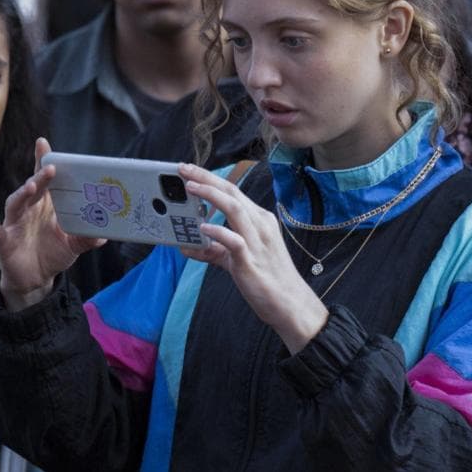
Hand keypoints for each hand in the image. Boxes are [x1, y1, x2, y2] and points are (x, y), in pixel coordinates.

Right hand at [0, 137, 104, 310]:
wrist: (36, 279)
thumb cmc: (54, 253)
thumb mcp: (74, 245)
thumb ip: (87, 238)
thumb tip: (104, 236)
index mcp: (46, 205)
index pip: (44, 179)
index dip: (42, 161)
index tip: (43, 143)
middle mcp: (29, 210)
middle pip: (32, 188)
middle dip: (40, 177)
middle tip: (50, 167)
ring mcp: (15, 224)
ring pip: (15, 204)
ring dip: (22, 194)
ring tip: (30, 187)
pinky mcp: (4, 242)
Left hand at [177, 163, 327, 353]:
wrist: (289, 303)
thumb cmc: (266, 278)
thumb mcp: (237, 258)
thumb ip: (214, 250)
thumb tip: (187, 247)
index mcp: (259, 219)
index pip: (233, 192)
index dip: (210, 178)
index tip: (190, 170)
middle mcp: (260, 225)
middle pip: (232, 192)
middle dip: (206, 178)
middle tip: (183, 169)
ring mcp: (257, 241)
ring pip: (235, 209)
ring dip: (210, 195)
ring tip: (190, 188)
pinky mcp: (251, 261)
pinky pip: (235, 241)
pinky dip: (218, 232)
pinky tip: (203, 228)